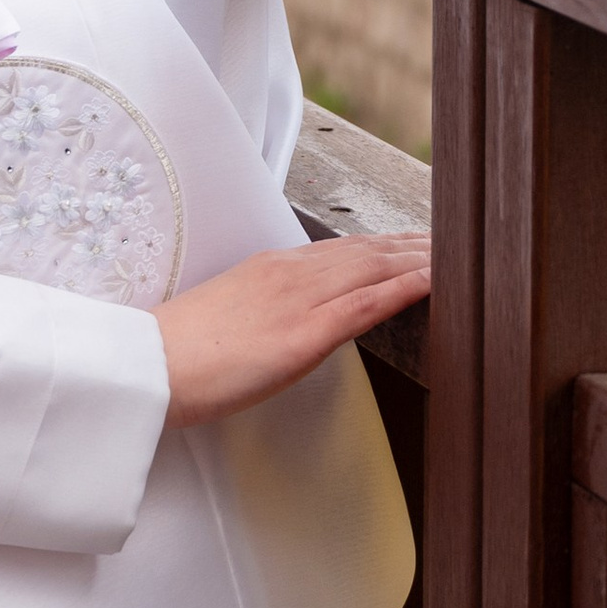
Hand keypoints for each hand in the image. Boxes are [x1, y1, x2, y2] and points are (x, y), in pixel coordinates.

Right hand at [153, 235, 432, 428]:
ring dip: (418, 260)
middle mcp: (290, 274)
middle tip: (454, 239)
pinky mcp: (301, 335)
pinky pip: (362, 307)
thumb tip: (291, 320)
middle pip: (366, 253)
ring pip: (373, 271)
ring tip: (457, 256)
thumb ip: (268, 309)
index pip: (343, 250)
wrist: (149, 367)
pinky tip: (430, 282)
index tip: (415, 240)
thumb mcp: (230, 316)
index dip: (385, 244)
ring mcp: (298, 301)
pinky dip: (401, 289)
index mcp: (272, 269)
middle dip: (412, 246)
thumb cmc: (181, 354)